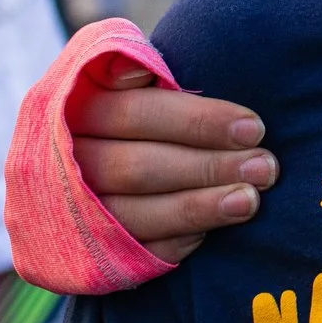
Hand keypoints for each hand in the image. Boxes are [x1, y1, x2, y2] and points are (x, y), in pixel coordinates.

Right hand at [70, 62, 276, 263]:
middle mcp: (56, 164)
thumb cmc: (117, 107)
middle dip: (208, 167)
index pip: (134, 113)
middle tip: (266, 167)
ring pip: (133, 217)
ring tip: (250, 200)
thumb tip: (138, 70)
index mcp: (67, 108)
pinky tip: (211, 232)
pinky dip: (174, 241)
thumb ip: (130, 66)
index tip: (254, 127)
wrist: (71, 166)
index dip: (197, 121)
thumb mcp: (113, 74)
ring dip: (198, 209)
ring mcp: (65, 214)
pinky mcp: (78, 256)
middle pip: (137, 168)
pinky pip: (132, 255)